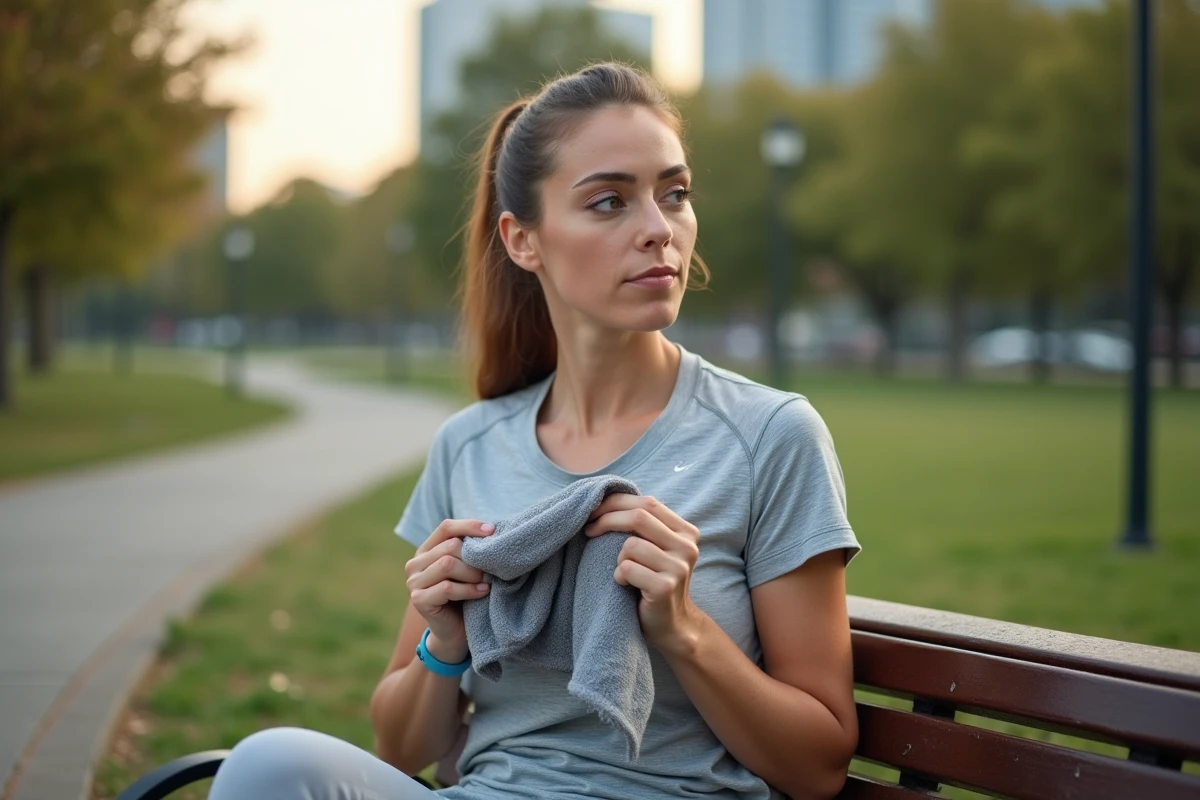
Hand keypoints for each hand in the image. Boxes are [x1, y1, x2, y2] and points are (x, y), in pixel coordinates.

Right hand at [404, 519, 492, 660]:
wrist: (455, 632)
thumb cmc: (465, 595)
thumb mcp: (467, 568)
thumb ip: (469, 550)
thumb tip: (491, 531)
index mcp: (426, 550)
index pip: (446, 527)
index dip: (469, 525)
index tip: (492, 531)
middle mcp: (415, 563)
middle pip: (450, 546)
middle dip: (474, 557)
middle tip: (491, 569)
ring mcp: (414, 582)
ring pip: (447, 564)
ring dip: (472, 573)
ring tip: (486, 582)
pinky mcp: (419, 600)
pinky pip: (447, 587)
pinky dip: (469, 589)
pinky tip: (482, 592)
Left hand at [583, 494, 704, 654]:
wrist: (672, 625)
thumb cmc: (654, 582)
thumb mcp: (656, 549)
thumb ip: (644, 526)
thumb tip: (605, 499)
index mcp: (686, 531)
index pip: (648, 502)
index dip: (616, 502)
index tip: (593, 510)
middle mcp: (687, 546)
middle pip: (639, 517)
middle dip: (607, 520)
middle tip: (588, 530)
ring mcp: (678, 567)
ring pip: (630, 545)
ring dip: (617, 558)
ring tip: (624, 572)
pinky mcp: (665, 587)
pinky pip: (627, 569)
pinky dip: (618, 576)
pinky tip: (627, 587)